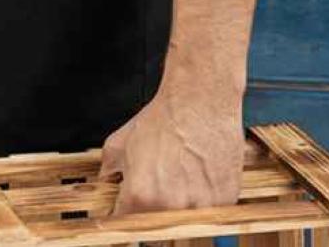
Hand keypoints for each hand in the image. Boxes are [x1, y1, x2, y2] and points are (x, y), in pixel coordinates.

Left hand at [99, 84, 245, 245]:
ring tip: (180, 175)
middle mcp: (171, 207)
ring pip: (184, 222)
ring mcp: (200, 208)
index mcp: (141, 196)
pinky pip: (209, 213)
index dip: (124, 217)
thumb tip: (104, 185)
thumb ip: (108, 171)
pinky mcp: (224, 202)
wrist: (201, 100)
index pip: (126, 227)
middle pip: (156, 229)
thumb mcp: (120, 142)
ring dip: (179, 206)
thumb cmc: (163, 118)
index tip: (127, 209)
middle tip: (158, 186)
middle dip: (152, 212)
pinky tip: (199, 173)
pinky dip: (203, 199)